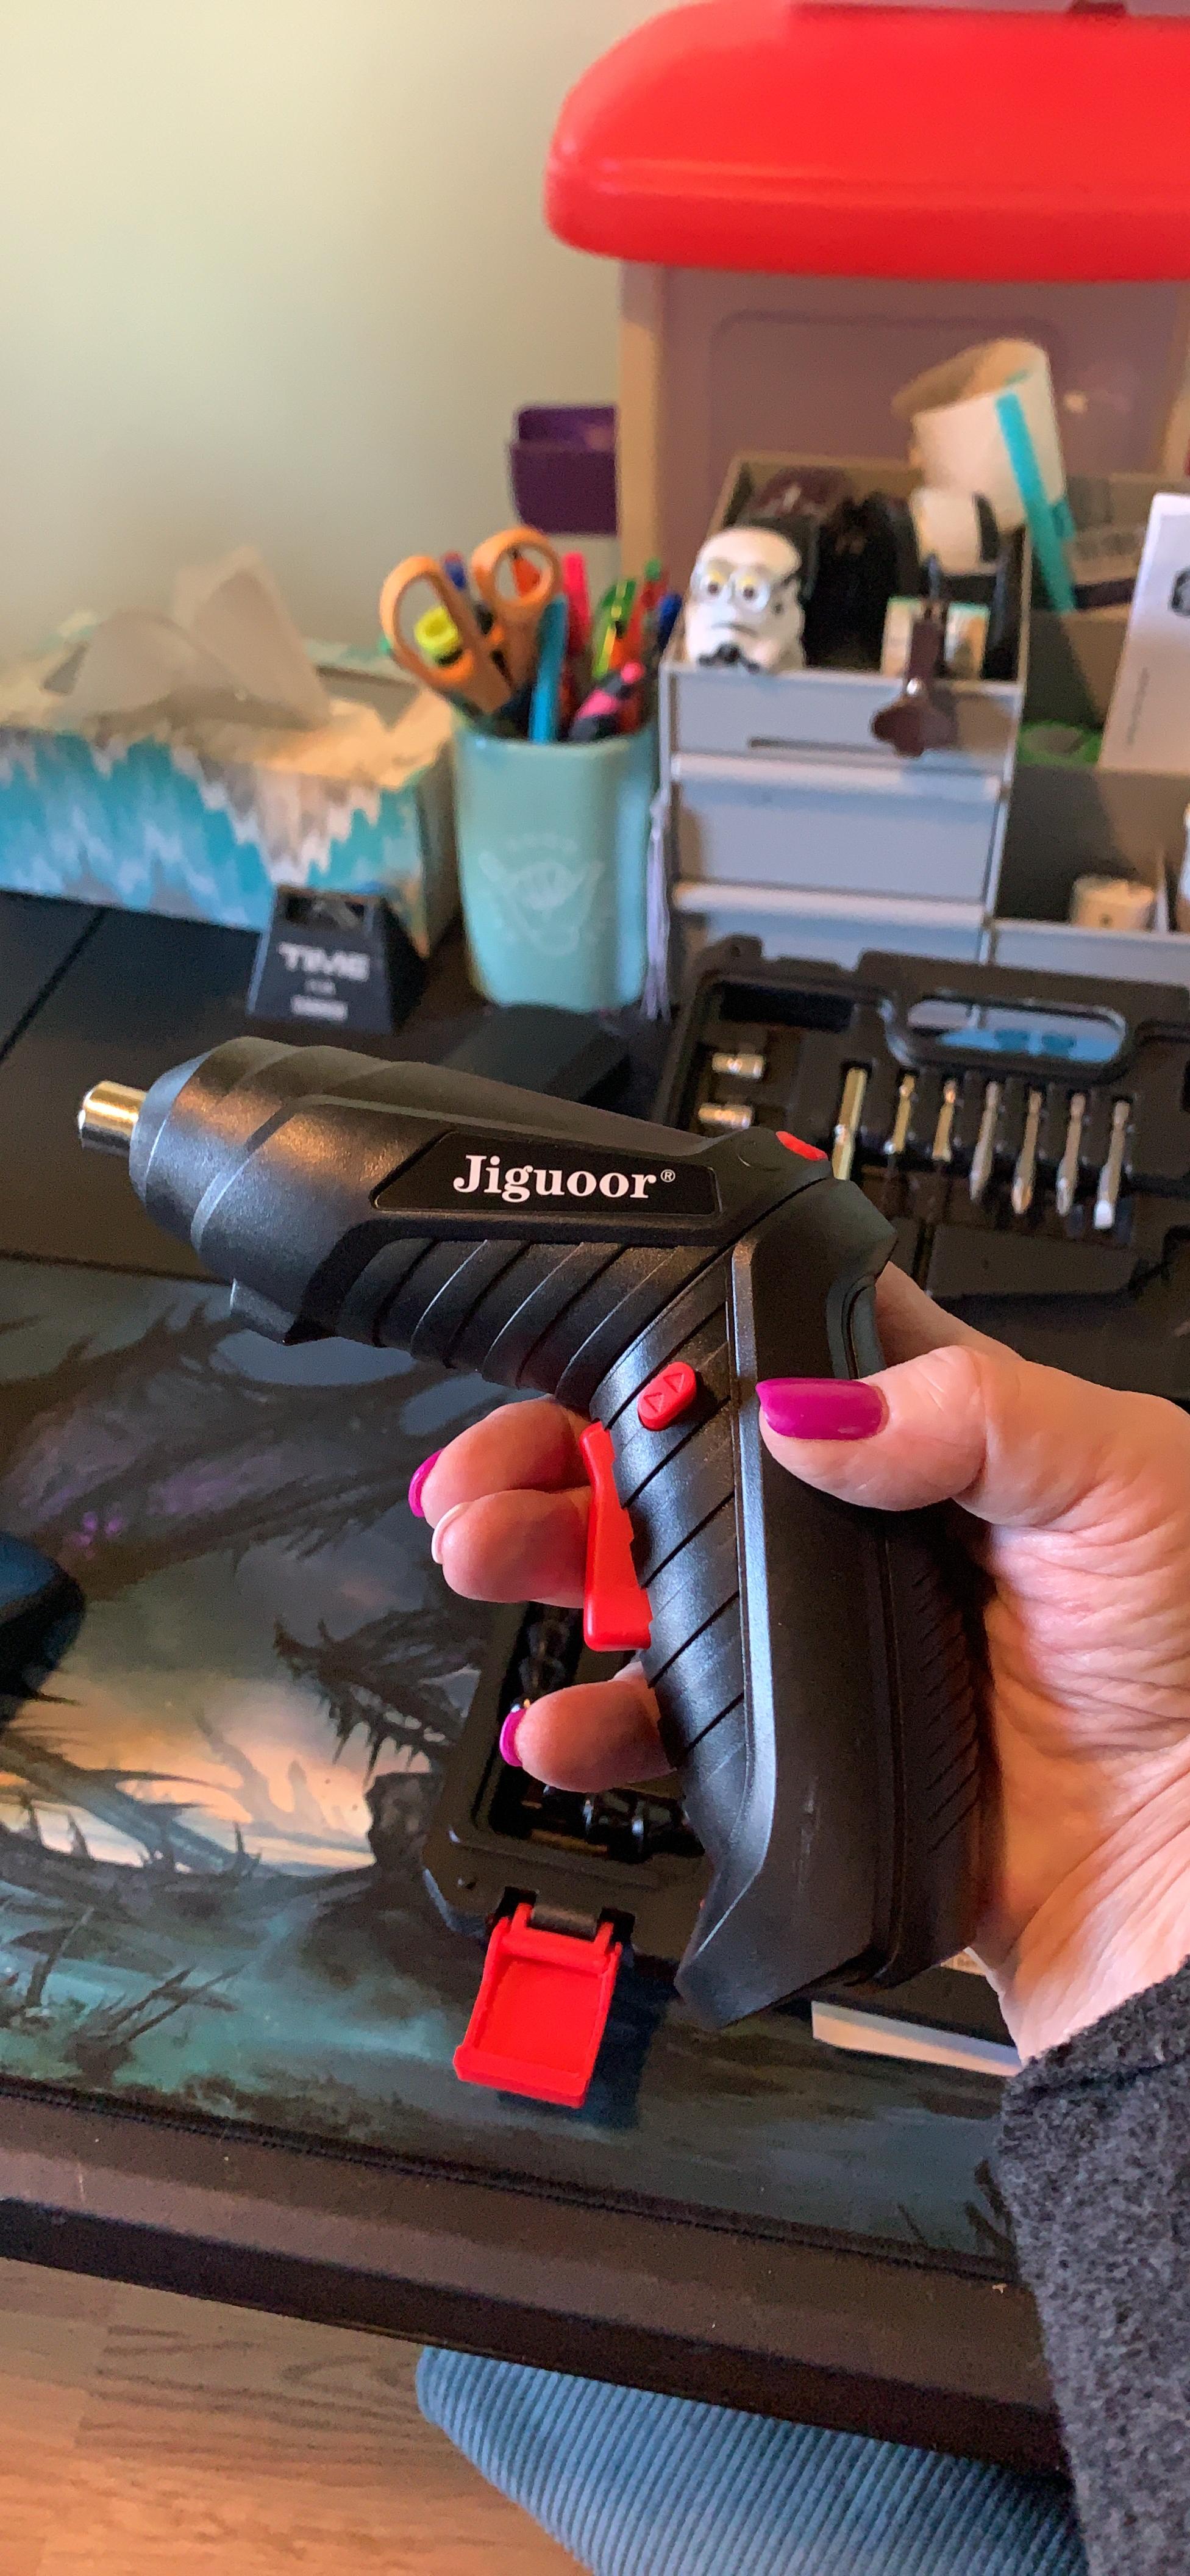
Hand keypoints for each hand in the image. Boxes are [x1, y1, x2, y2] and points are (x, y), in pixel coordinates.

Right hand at [415, 1268, 1189, 2060]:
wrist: (1185, 1869)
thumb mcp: (1118, 1480)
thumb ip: (973, 1412)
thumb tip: (815, 1410)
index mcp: (931, 1432)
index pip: (773, 1350)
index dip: (669, 1333)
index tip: (575, 1335)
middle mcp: (857, 1530)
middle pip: (669, 1462)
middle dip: (557, 1452)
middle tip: (488, 1467)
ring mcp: (815, 1640)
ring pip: (640, 1585)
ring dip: (543, 1562)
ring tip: (489, 1553)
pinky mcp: (792, 1752)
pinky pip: (662, 1731)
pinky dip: (589, 1726)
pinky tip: (561, 1721)